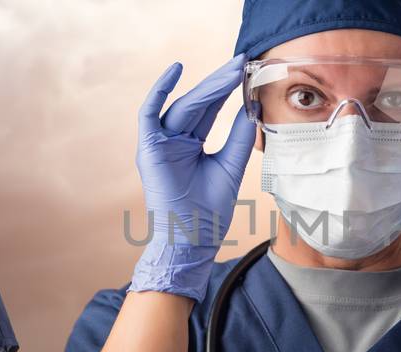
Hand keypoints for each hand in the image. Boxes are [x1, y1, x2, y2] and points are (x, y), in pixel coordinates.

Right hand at [130, 55, 257, 299]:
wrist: (193, 240)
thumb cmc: (208, 213)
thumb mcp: (231, 168)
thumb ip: (240, 139)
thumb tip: (252, 109)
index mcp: (192, 146)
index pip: (210, 110)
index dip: (227, 90)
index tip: (246, 70)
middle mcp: (174, 141)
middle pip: (198, 104)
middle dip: (220, 83)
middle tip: (241, 62)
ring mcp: (160, 145)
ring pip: (183, 106)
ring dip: (207, 88)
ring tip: (231, 71)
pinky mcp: (149, 149)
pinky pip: (149, 114)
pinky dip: (159, 91)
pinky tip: (176, 70)